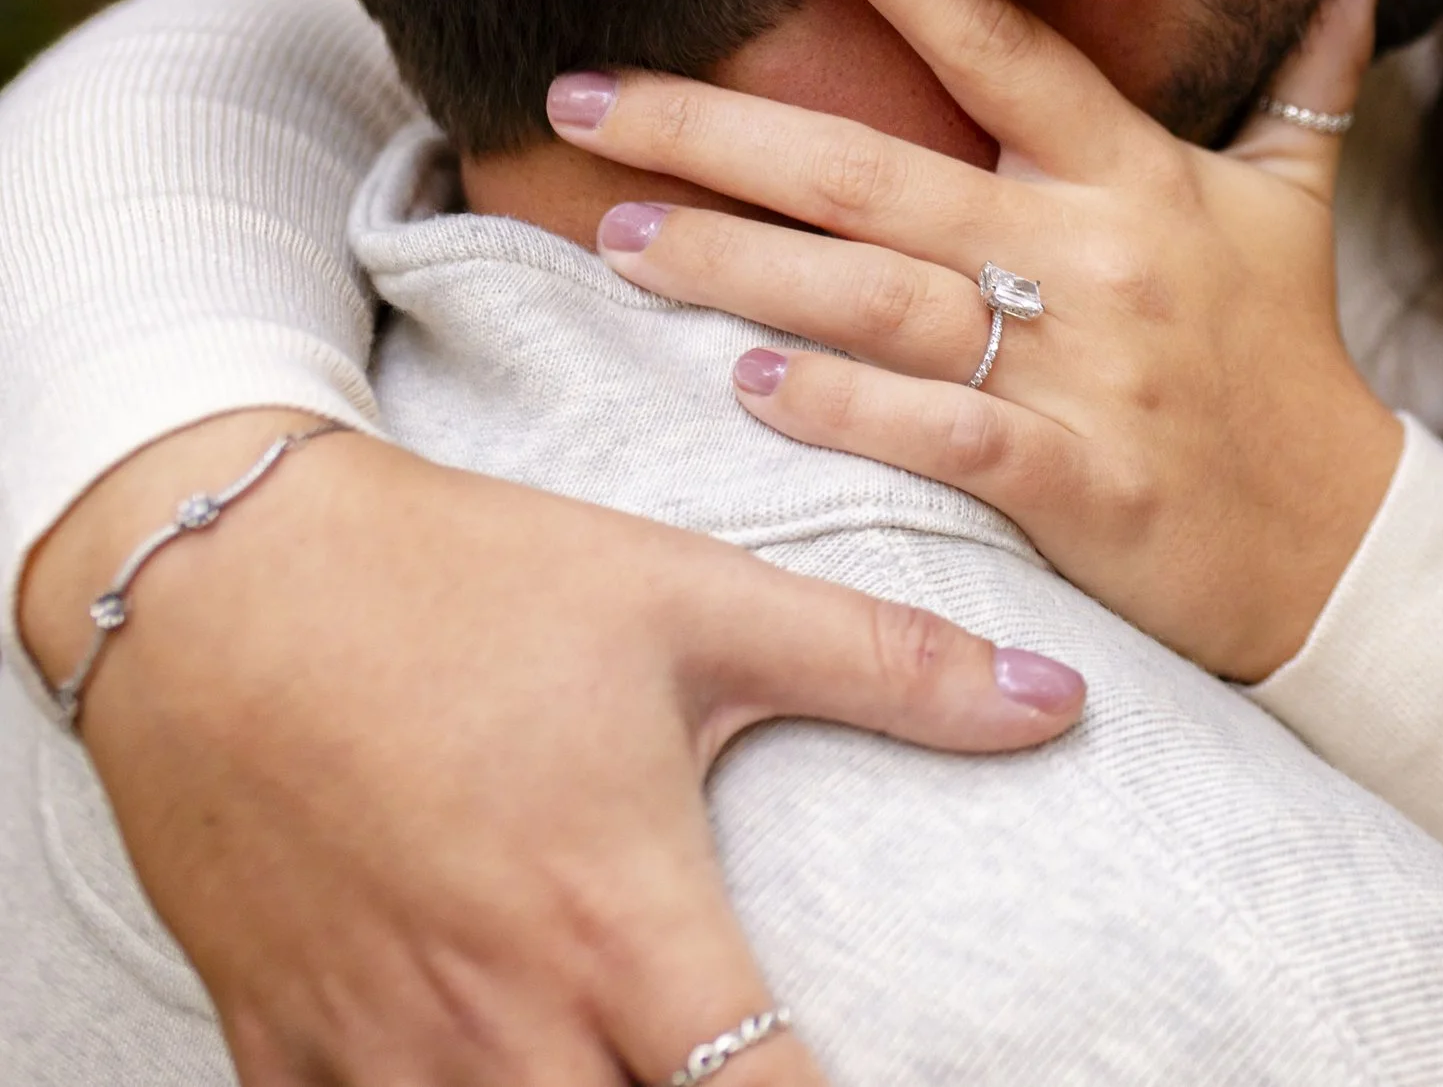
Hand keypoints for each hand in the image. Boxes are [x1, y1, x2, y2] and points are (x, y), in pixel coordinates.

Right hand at [19, 408, 1085, 1085]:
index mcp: (617, 920)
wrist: (221, 567)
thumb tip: (1061, 697)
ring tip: (630, 1066)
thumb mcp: (696, 601)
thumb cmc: (470, 581)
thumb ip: (888, 664)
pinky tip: (488, 1073)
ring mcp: (372, 1043)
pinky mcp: (272, 1034)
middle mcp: (496, 1013)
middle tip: (749, 1070)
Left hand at [549, 0, 1407, 681]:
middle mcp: (1098, 257)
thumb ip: (1314, 54)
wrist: (1333, 546)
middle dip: (720, 132)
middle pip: (881, 175)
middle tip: (581, 96)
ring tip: (616, 237)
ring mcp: (1083, 373)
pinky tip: (741, 381)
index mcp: (1134, 174)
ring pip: (878, 300)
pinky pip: (932, 434)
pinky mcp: (1071, 482)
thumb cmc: (1287, 354)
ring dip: (736, 266)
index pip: (1000, 41)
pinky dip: (837, 408)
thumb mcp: (1296, 195)